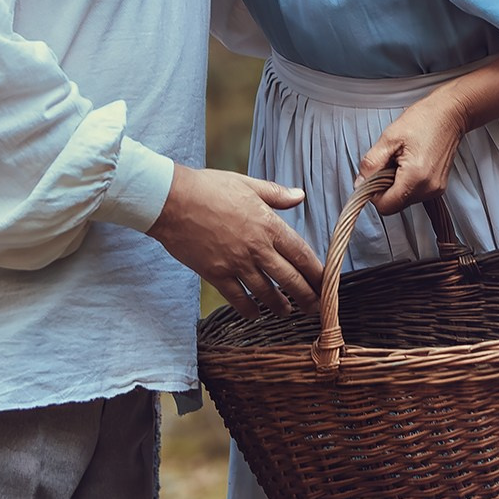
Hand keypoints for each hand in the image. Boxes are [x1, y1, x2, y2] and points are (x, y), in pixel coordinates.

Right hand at [147, 166, 322, 318]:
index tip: (326, 283)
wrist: (172, 200)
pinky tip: (255, 314)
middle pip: (290, 279)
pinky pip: (237, 299)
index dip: (317, 272)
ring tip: (287, 312)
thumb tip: (300, 195)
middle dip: (307, 297)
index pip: (301, 253)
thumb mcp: (247, 184)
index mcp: (268, 224)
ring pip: (266, 293)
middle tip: (316, 309)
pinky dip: (249, 310)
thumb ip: (276, 194)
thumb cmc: (208, 187)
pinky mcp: (215, 274)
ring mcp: (236, 263)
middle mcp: (256, 247)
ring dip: (280, 306)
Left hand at [355, 88, 469, 215]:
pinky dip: (406, 183)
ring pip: (403, 200)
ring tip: (400, 161)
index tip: (372, 176)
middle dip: (384, 188)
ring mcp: (436, 189)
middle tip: (388, 163)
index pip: (385, 206)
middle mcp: (428, 188)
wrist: (450, 114)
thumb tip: (361, 183)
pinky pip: (414, 194)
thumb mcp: (389, 137)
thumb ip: (371, 163)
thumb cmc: (424, 120)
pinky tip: (409, 164)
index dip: (373, 193)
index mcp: (416, 177)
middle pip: (394, 204)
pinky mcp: (438, 187)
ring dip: (395, 185)